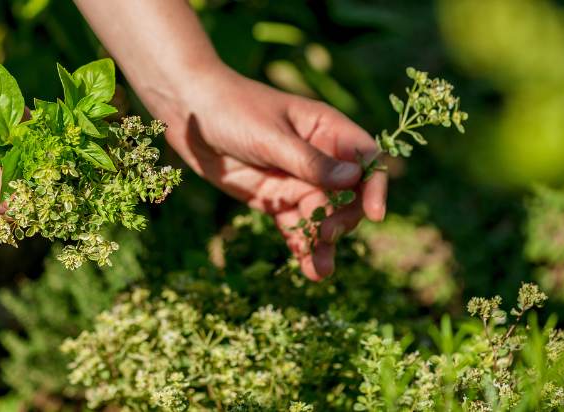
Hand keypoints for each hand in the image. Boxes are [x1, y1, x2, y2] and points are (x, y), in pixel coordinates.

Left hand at [157, 67, 387, 279]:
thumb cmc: (233, 109)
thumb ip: (309, 161)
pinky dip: (301, 246)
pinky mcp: (274, 199)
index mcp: (326, 129)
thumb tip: (353, 180)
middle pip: (348, 195)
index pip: (365, 158)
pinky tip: (307, 268)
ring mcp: (296, 180)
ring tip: (320, 271)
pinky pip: (294, 226)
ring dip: (324, 243)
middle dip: (342, 219)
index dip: (375, 186)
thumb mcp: (270, 136)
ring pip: (321, 216)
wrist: (189, 113)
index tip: (374, 214)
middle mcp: (318, 157)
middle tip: (326, 235)